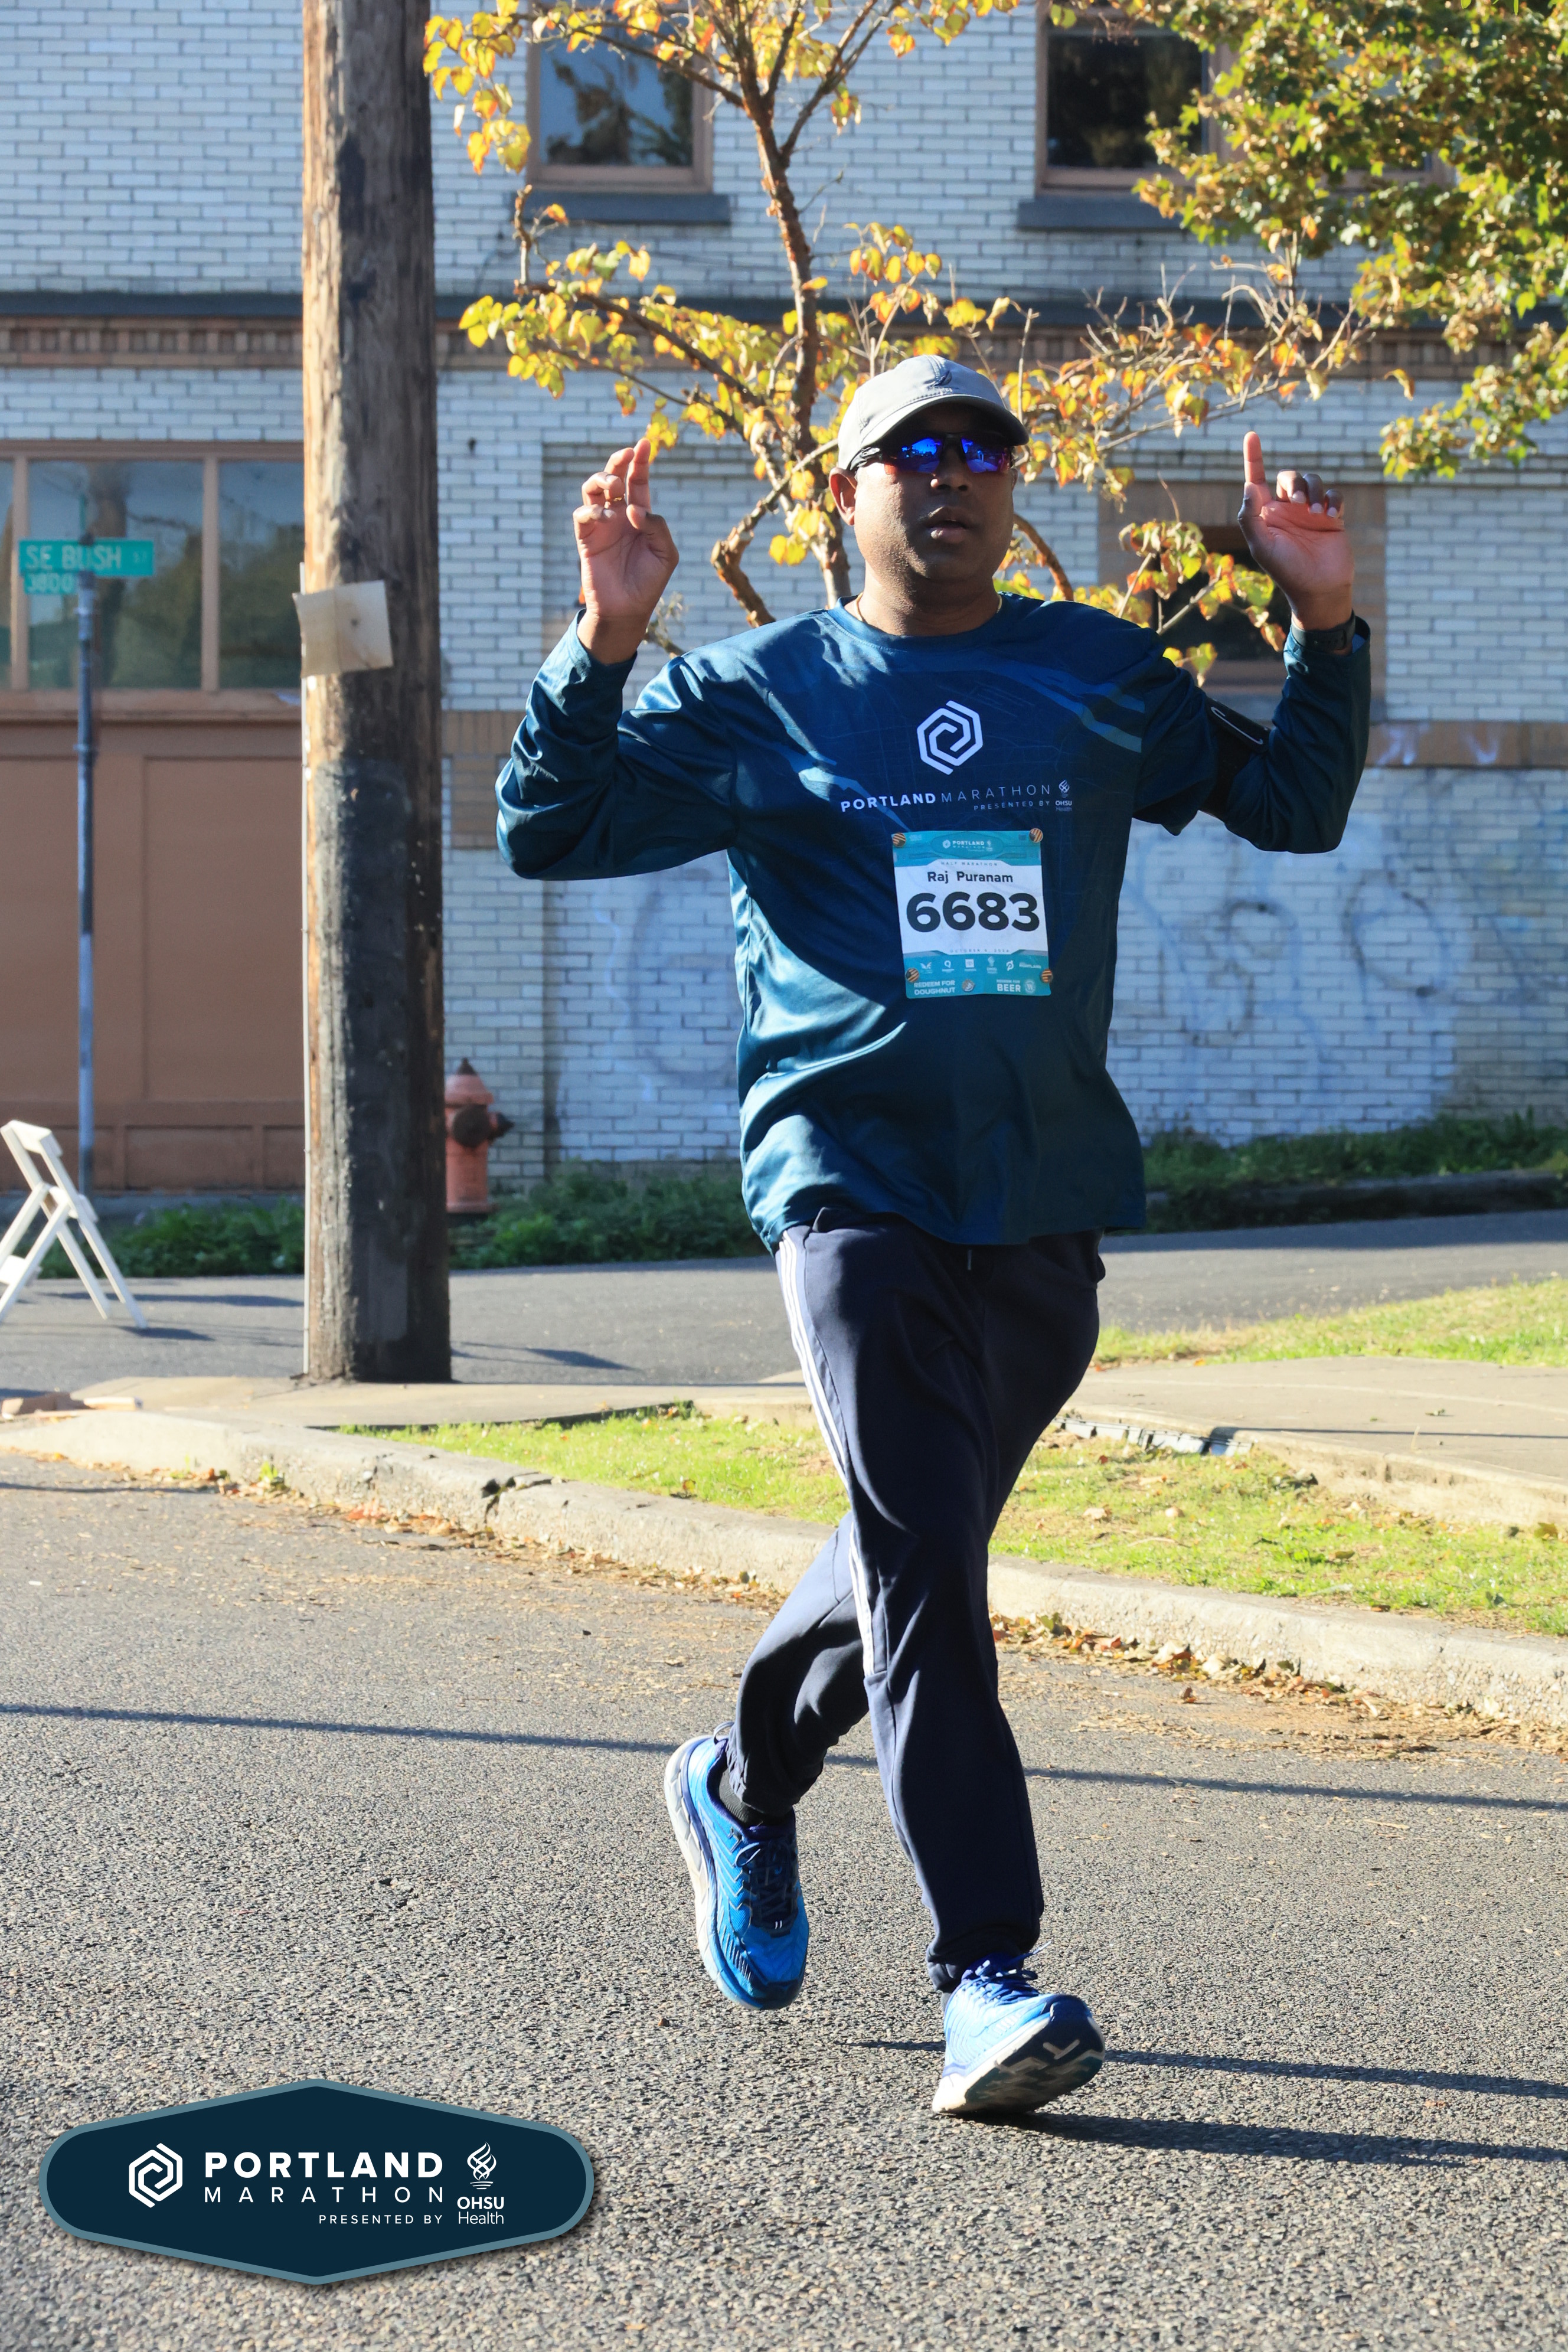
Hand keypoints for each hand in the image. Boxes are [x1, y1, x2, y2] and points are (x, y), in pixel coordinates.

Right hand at [574, 437, 678, 664]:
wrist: (627, 609)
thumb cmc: (649, 582)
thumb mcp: (665, 554)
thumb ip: (657, 527)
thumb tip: (634, 509)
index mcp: (640, 515)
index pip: (638, 481)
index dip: (641, 461)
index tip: (645, 443)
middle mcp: (619, 515)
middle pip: (614, 477)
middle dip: (618, 461)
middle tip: (627, 456)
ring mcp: (601, 525)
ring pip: (593, 488)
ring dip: (603, 480)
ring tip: (616, 490)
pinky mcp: (585, 538)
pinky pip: (582, 514)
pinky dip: (593, 510)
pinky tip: (607, 518)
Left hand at [1237, 430, 1354, 635]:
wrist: (1320, 590)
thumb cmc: (1287, 571)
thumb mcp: (1263, 546)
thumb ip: (1251, 518)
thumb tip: (1249, 486)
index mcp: (1266, 515)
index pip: (1257, 480)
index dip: (1253, 458)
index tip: (1251, 435)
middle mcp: (1287, 510)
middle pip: (1289, 476)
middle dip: (1295, 482)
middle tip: (1299, 504)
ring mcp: (1310, 512)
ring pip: (1312, 481)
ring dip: (1314, 491)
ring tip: (1317, 514)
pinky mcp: (1332, 517)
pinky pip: (1333, 493)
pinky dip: (1332, 498)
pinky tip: (1331, 514)